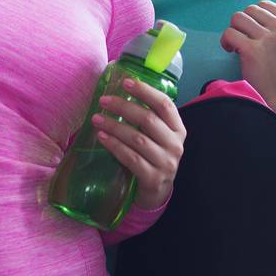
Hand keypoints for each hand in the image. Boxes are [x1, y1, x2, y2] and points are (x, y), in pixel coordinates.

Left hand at [94, 77, 184, 209]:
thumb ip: (147, 118)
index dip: (145, 91)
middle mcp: (175, 145)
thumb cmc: (153, 157)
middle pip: (148, 119)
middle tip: (104, 100)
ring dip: (114, 126)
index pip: (165, 104)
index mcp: (178, 129)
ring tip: (96, 118)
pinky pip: (130, 158)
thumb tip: (120, 92)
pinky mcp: (153, 178)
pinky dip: (114, 145)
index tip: (125, 82)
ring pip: (137, 138)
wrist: (157, 193)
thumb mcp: (158, 137)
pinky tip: (102, 137)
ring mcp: (166, 163)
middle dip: (123, 107)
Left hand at [219, 0, 275, 109]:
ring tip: (237, 45)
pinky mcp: (253, 50)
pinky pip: (229, 33)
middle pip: (249, 9)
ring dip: (233, 30)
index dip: (254, 17)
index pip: (264, 4)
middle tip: (243, 39)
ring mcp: (269, 38)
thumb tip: (252, 10)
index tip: (253, 32)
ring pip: (237, 18)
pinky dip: (226, 41)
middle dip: (242, 24)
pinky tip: (231, 51)